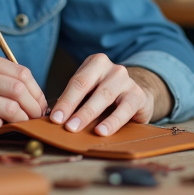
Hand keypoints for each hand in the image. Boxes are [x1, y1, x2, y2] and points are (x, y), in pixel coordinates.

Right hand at [0, 48, 46, 140]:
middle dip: (33, 107)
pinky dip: (0, 127)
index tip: (40, 103)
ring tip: (22, 124)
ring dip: (21, 120)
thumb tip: (33, 92)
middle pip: (18, 90)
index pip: (21, 72)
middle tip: (36, 117)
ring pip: (9, 109)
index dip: (36, 91)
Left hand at [48, 55, 171, 136]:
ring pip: (104, 96)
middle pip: (87, 86)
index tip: (54, 118)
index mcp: (96, 63)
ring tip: (76, 128)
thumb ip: (75, 101)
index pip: (77, 81)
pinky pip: (124, 109)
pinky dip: (112, 122)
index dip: (65, 100)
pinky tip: (101, 131)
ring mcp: (126, 80)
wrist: (138, 96)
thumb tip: (55, 119)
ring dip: (88, 114)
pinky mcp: (138, 95)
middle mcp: (112, 68)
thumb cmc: (107, 96)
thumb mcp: (91, 92)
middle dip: (72, 106)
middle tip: (63, 124)